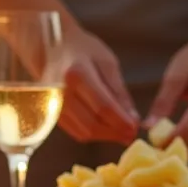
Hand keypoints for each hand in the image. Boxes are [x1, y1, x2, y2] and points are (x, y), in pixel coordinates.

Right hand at [51, 27, 139, 143]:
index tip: (136, 127)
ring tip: (121, 132)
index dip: (121, 121)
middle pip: (92, 123)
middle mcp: (60, 92)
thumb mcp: (107, 62)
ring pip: (84, 132)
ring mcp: (53, 106)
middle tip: (131, 134)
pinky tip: (106, 129)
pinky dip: (94, 134)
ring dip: (106, 136)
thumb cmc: (83, 51)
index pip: (103, 106)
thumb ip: (119, 91)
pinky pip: (76, 132)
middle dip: (115, 133)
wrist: (51, 50)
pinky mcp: (51, 115)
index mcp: (76, 74)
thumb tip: (132, 118)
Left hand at [146, 35, 187, 158]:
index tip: (147, 141)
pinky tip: (177, 135)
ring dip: (181, 149)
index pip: (187, 132)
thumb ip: (163, 102)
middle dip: (171, 148)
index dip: (165, 141)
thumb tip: (147, 128)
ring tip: (163, 137)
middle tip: (151, 142)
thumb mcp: (176, 75)